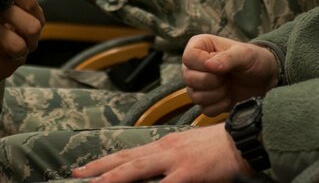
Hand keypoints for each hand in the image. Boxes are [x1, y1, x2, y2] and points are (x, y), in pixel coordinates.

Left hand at [72, 125, 249, 181]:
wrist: (242, 141)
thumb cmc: (218, 148)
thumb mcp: (187, 150)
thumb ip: (168, 160)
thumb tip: (153, 170)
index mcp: (163, 145)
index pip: (128, 154)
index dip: (106, 162)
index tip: (87, 168)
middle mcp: (164, 150)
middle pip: (125, 161)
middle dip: (99, 169)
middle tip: (77, 174)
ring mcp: (174, 162)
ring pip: (135, 170)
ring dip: (113, 178)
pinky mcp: (188, 174)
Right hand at [182, 35, 278, 115]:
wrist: (265, 79)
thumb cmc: (254, 59)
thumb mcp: (244, 54)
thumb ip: (228, 58)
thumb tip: (209, 66)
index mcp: (200, 46)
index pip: (188, 57)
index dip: (203, 65)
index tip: (222, 67)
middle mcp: (194, 65)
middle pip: (188, 78)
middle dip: (212, 81)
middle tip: (227, 77)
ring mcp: (198, 84)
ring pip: (195, 96)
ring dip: (216, 94)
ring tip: (229, 86)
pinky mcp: (206, 101)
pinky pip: (204, 109)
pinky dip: (220, 106)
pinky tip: (229, 96)